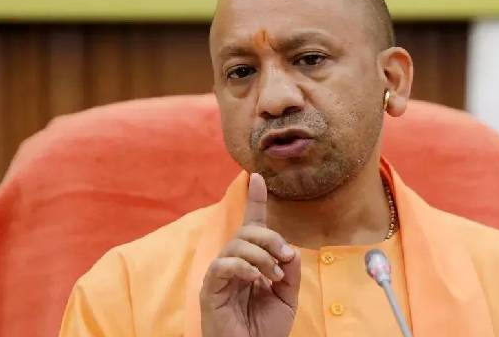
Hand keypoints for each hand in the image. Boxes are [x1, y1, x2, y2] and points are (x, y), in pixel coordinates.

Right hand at [200, 173, 300, 336]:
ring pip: (236, 245)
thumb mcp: (286, 297)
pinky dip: (243, 267)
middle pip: (247, 231)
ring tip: (273, 277)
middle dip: (270, 237)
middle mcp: (233, 263)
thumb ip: (289, 271)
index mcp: (251, 262)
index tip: (257, 177)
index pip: (252, 226)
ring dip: (261, 256)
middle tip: (285, 256)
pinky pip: (222, 265)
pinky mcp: (210, 289)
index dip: (255, 201)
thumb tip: (287, 249)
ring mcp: (220, 275)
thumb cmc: (264, 329)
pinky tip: (256, 280)